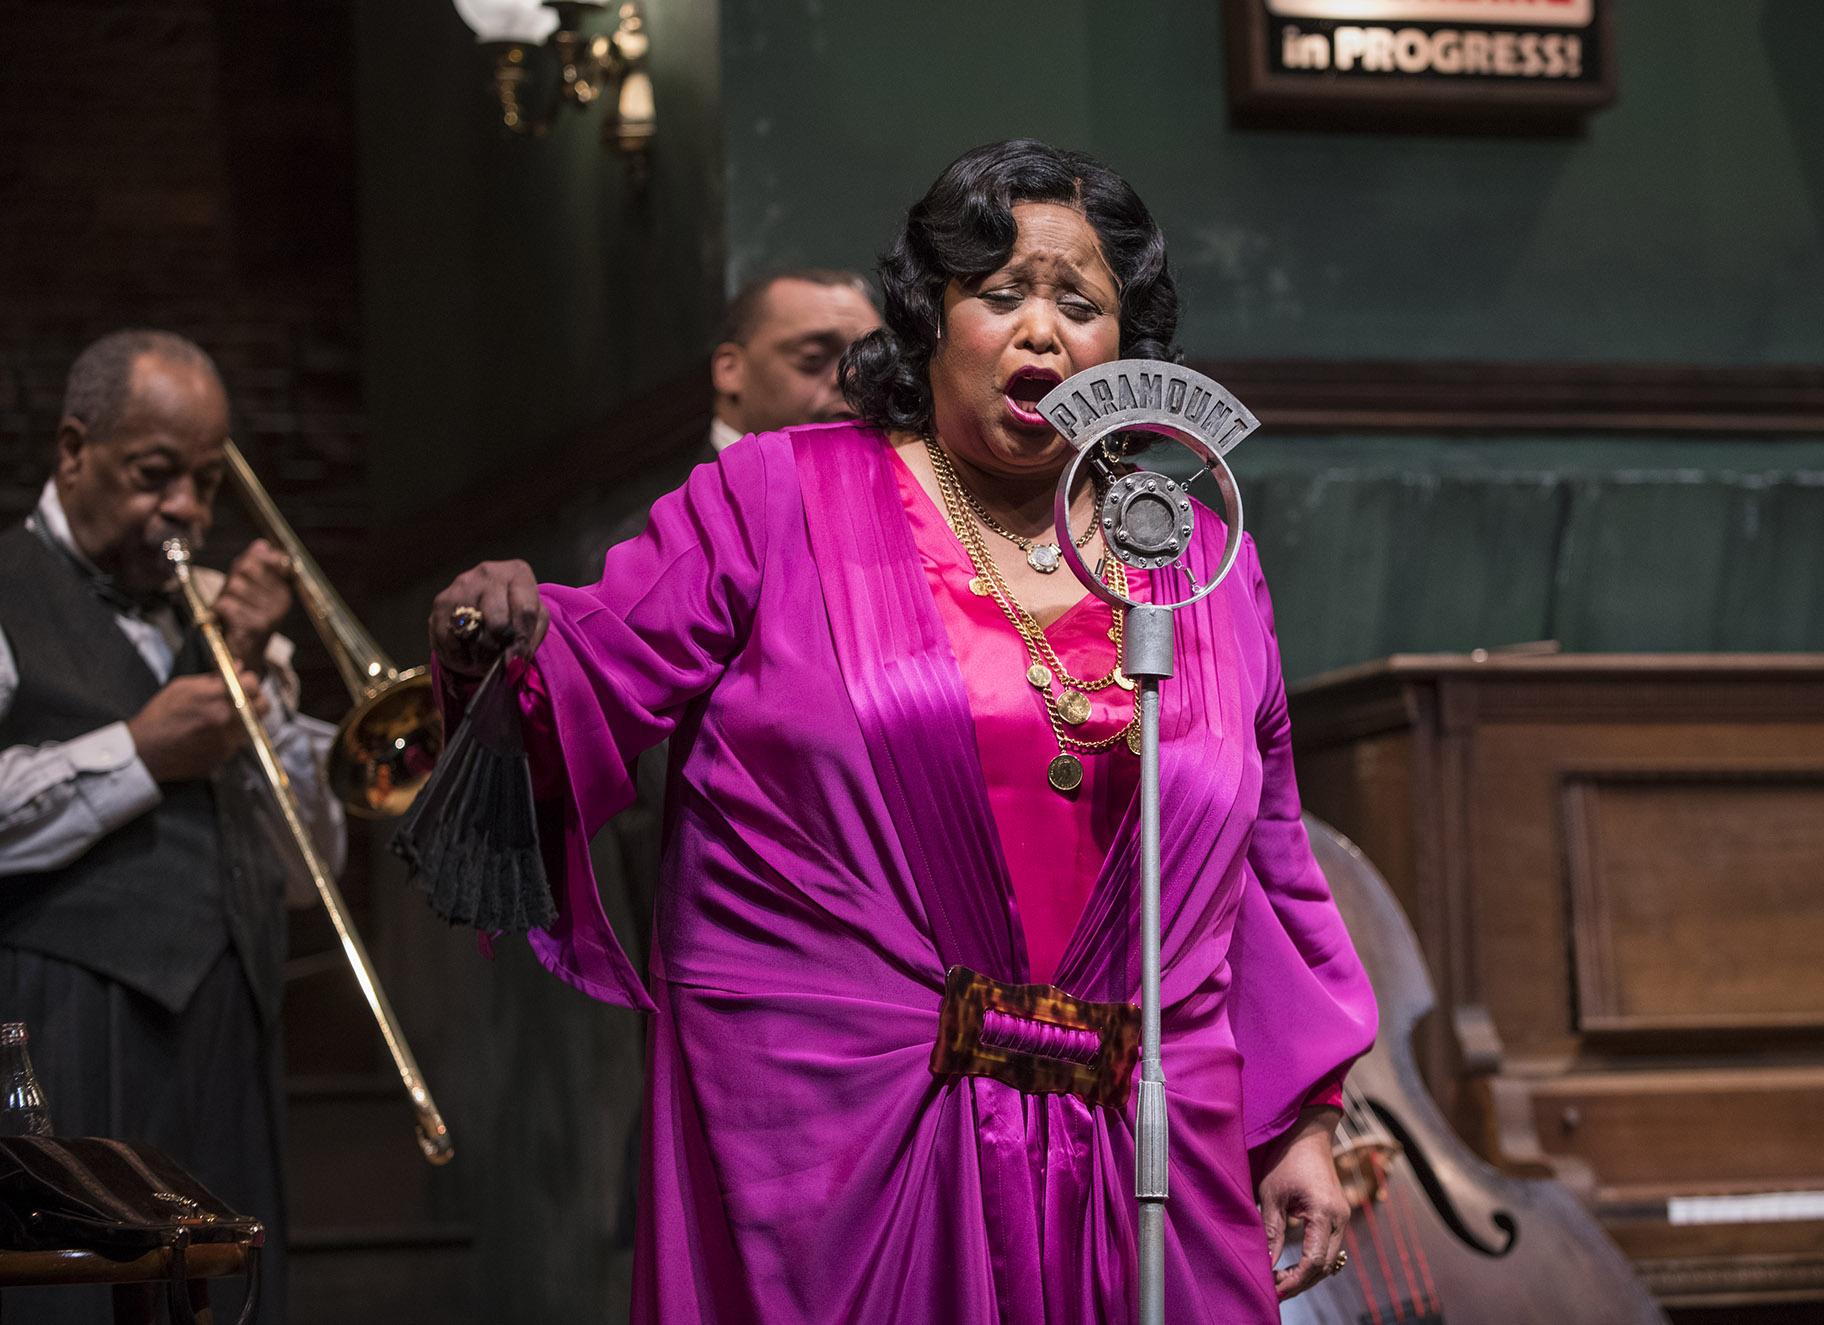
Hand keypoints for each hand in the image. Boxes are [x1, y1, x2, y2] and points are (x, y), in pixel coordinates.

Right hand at [127, 671, 267, 782]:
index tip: (242, 682)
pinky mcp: (224, 757)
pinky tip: (214, 733)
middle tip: (243, 698)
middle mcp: (228, 720)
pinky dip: (232, 735)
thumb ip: (214, 678)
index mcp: (217, 697)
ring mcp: (228, 741)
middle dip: (256, 699)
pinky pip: (239, 742)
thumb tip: (239, 667)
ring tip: (224, 717)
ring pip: (254, 725)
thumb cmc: (161, 713)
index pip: (253, 683)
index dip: (249, 680)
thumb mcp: (183, 686)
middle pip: (264, 706)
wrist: (144, 750)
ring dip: (245, 718)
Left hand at [214, 539, 293, 668]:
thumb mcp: (250, 587)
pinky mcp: (255, 626)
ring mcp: (271, 614)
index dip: (245, 564)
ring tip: (230, 609)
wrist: (244, 653)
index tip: (244, 576)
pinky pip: (227, 604)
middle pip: (245, 569)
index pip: (260, 558)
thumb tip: (262, 545)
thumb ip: (255, 563)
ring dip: (224, 596)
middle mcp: (282, 600)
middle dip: (232, 580)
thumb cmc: (245, 616)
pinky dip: (220, 609)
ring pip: (234, 586)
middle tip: (232, 597)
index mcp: (284, 588)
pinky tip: (226, 618)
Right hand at [429, 559, 547, 677]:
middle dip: (500, 646)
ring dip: (479, 653)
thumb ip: (530, 638)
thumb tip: (513, 660)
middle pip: (498, 622)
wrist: (482, 605)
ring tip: (483, 657)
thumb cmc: (514, 614)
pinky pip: (449, 637)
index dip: (523, 640)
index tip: (518, 657)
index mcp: (517, 573)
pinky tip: (466, 654)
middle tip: (498, 655)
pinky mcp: (441, 600)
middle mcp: (489, 572)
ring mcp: (462, 584)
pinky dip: (459, 655)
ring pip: (473, 630)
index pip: (526, 610)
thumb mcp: (535, 621)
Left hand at [1258, 1106, 1349, 1300]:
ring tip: (1280, 1280)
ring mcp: (1342, 1216)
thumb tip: (1266, 1265)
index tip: (1274, 1290)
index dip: (1294, 1281)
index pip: (1314, 1262)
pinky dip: (1314, 1260)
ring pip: (1329, 1259)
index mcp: (1324, 1213)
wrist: (1307, 1133)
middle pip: (1325, 1266)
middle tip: (1274, 1290)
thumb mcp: (1272, 1195)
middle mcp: (1340, 1218)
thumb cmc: (1286, 1158)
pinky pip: (1330, 1247)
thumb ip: (1271, 1232)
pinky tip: (1293, 1265)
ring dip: (1307, 1274)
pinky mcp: (1338, 1214)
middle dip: (1301, 1282)